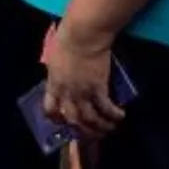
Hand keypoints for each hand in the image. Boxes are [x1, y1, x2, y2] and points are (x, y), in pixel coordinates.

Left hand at [41, 24, 125, 139]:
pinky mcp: (98, 88)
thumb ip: (56, 71)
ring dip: (100, 126)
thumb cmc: (66, 39)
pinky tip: (120, 115)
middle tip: (92, 133)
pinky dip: (113, 114)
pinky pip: (106, 107)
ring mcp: (82, 92)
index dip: (56, 118)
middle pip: (72, 119)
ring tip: (109, 128)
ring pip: (90, 118)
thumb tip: (59, 75)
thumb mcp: (54, 57)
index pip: (49, 108)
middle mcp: (67, 92)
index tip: (63, 121)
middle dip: (83, 130)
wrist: (83, 35)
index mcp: (53, 84)